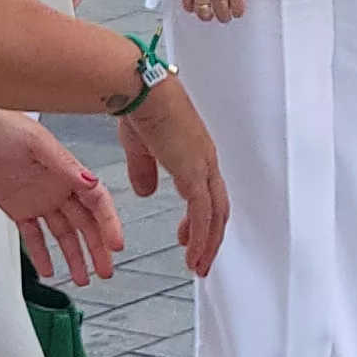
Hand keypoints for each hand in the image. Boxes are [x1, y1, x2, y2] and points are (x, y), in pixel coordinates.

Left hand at [0, 110, 123, 285]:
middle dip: (97, 248)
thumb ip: (64, 165)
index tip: (116, 245)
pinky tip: (49, 269)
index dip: (109, 224)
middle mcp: (57, 188)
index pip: (97, 202)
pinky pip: (33, 235)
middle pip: (85, 223)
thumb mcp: (38, 144)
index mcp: (68, 171)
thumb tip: (90, 181)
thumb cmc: (4, 126)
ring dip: (74, 256)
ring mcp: (39, 199)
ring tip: (82, 277)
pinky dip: (41, 254)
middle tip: (104, 271)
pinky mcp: (17, 207)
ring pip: (62, 234)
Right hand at [117, 73, 231, 275]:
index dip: (201, 218)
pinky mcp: (193, 171)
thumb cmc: (138, 107)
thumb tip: (146, 191)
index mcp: (195, 152)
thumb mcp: (139, 149)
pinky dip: (201, 237)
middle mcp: (205, 159)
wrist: (138, 90)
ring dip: (208, 244)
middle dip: (211, 238)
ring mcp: (202, 165)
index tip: (188, 236)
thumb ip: (144, 172)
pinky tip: (192, 254)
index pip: (206, 192)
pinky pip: (203, 213)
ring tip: (198, 266)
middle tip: (201, 260)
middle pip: (218, 207)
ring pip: (215, 215)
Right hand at [177, 0, 246, 22]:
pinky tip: (193, 7)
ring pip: (204, 14)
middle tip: (224, 14)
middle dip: (224, 16)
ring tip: (208, 14)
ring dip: (207, 15)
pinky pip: (188, 3)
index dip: (238, 11)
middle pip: (222, 14)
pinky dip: (191, 7)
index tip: (237, 11)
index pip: (238, 8)